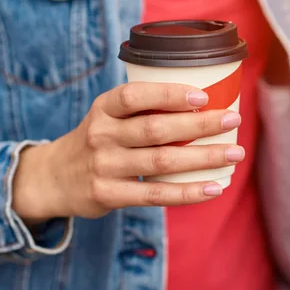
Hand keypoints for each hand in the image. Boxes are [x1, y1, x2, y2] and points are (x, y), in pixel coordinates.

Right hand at [13, 82, 243, 222]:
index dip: (169, 94)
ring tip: (234, 154)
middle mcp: (101, 135)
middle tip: (233, 121)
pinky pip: (155, 194)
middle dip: (199, 124)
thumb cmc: (98, 140)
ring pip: (161, 162)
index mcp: (103, 108)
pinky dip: (187, 192)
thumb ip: (142, 111)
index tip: (203, 96)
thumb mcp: (107, 117)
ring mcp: (104, 166)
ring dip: (202, 158)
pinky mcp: (109, 195)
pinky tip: (213, 187)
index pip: (134, 95)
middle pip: (156, 129)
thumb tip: (204, 106)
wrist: (54, 178)